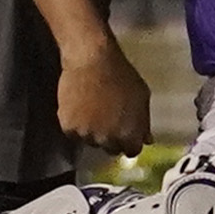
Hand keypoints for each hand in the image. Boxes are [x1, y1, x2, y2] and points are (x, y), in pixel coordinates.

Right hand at [56, 33, 151, 155]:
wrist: (92, 62)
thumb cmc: (122, 76)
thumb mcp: (142, 97)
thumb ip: (144, 122)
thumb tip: (147, 140)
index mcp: (129, 134)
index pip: (132, 151)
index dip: (130, 143)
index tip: (127, 135)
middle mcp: (107, 139)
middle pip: (111, 149)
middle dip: (113, 139)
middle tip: (109, 120)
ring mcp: (86, 135)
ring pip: (91, 142)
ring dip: (94, 132)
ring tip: (94, 111)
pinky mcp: (68, 128)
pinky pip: (74, 134)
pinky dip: (77, 125)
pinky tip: (81, 109)